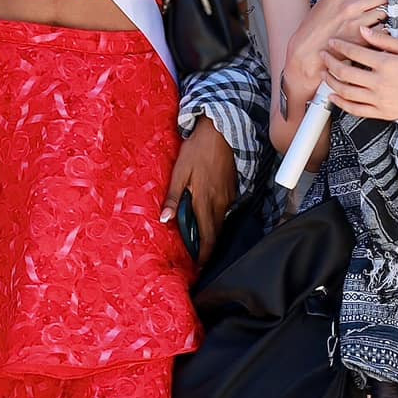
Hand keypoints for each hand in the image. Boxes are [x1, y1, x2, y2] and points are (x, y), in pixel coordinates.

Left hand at [161, 120, 236, 262]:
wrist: (220, 132)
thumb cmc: (196, 151)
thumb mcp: (179, 172)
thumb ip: (173, 197)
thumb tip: (165, 219)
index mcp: (204, 201)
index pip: (207, 236)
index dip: (204, 254)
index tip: (199, 265)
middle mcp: (220, 203)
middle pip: (216, 233)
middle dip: (208, 248)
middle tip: (199, 258)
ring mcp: (229, 196)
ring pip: (221, 222)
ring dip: (211, 233)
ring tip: (200, 239)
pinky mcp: (233, 189)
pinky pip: (225, 210)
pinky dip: (216, 218)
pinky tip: (207, 215)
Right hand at [283, 0, 388, 106]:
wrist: (306, 53)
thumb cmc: (311, 33)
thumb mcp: (324, 6)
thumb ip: (342, 0)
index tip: (369, 0)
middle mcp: (350, 6)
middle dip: (384, 2)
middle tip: (383, 8)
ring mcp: (358, 22)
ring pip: (385, 14)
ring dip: (384, 18)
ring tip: (378, 23)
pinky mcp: (362, 39)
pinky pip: (383, 31)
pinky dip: (382, 33)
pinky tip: (375, 36)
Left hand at [324, 25, 397, 125]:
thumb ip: (384, 40)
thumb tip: (363, 30)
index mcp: (386, 64)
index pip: (355, 53)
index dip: (340, 46)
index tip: (332, 41)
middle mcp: (379, 83)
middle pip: (344, 72)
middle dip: (330, 62)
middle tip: (323, 55)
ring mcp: (379, 100)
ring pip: (345, 92)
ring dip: (331, 82)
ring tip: (324, 73)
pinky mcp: (381, 113)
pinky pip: (355, 110)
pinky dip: (340, 103)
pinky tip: (333, 96)